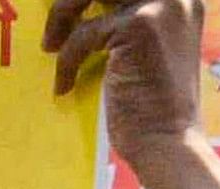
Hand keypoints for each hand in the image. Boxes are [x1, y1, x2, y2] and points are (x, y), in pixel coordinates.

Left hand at [47, 0, 207, 165]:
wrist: (168, 144)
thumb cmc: (152, 109)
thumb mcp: (146, 52)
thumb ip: (124, 23)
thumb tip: (81, 11)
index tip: (72, 11)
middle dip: (73, 1)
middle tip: (56, 25)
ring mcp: (161, 6)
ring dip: (63, 13)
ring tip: (51, 44)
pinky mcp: (139, 27)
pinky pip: (84, 34)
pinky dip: (67, 61)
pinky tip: (63, 86)